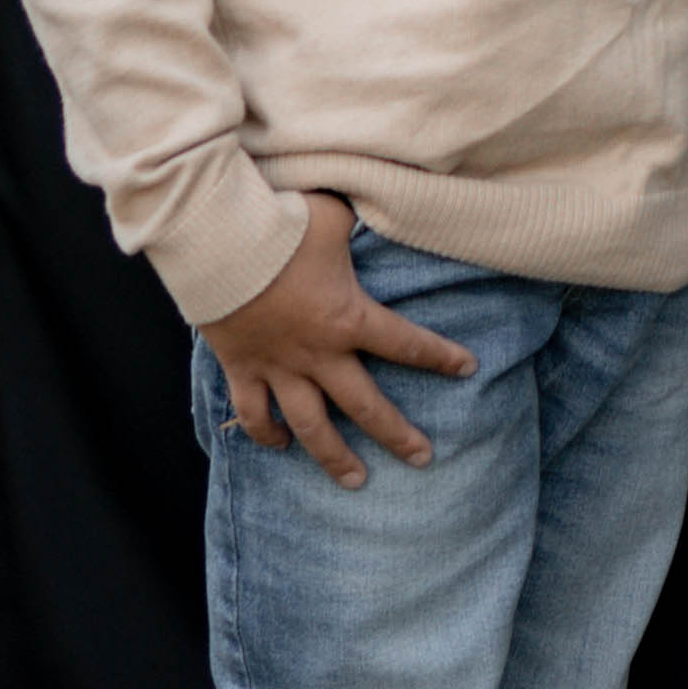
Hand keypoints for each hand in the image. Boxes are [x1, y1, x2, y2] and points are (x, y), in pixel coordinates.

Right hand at [199, 203, 478, 482]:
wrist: (219, 242)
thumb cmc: (281, 224)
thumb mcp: (334, 217)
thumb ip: (358, 226)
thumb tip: (378, 207)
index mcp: (349, 318)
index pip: (406, 344)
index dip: (440, 357)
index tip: (468, 368)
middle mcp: (319, 354)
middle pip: (366, 406)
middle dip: (397, 435)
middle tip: (423, 458)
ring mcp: (279, 367)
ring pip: (311, 426)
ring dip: (334, 457)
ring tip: (355, 481)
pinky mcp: (242, 367)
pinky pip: (253, 412)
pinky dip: (264, 433)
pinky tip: (278, 445)